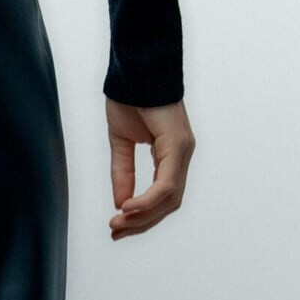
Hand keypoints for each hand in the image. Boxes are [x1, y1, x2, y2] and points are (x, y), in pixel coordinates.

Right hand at [106, 97, 195, 239]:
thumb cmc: (130, 97)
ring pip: (169, 198)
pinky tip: (128, 207)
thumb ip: (122, 173)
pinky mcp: (178, 145)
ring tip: (118, 222)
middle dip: (142, 223)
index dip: (141, 216)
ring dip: (143, 216)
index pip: (162, 196)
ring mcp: (183, 150)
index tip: (117, 226)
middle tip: (115, 232)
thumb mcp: (121, 142)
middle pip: (168, 204)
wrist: (136, 68)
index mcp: (171, 154)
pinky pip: (167, 184)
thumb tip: (120, 204)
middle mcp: (182, 155)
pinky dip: (148, 199)